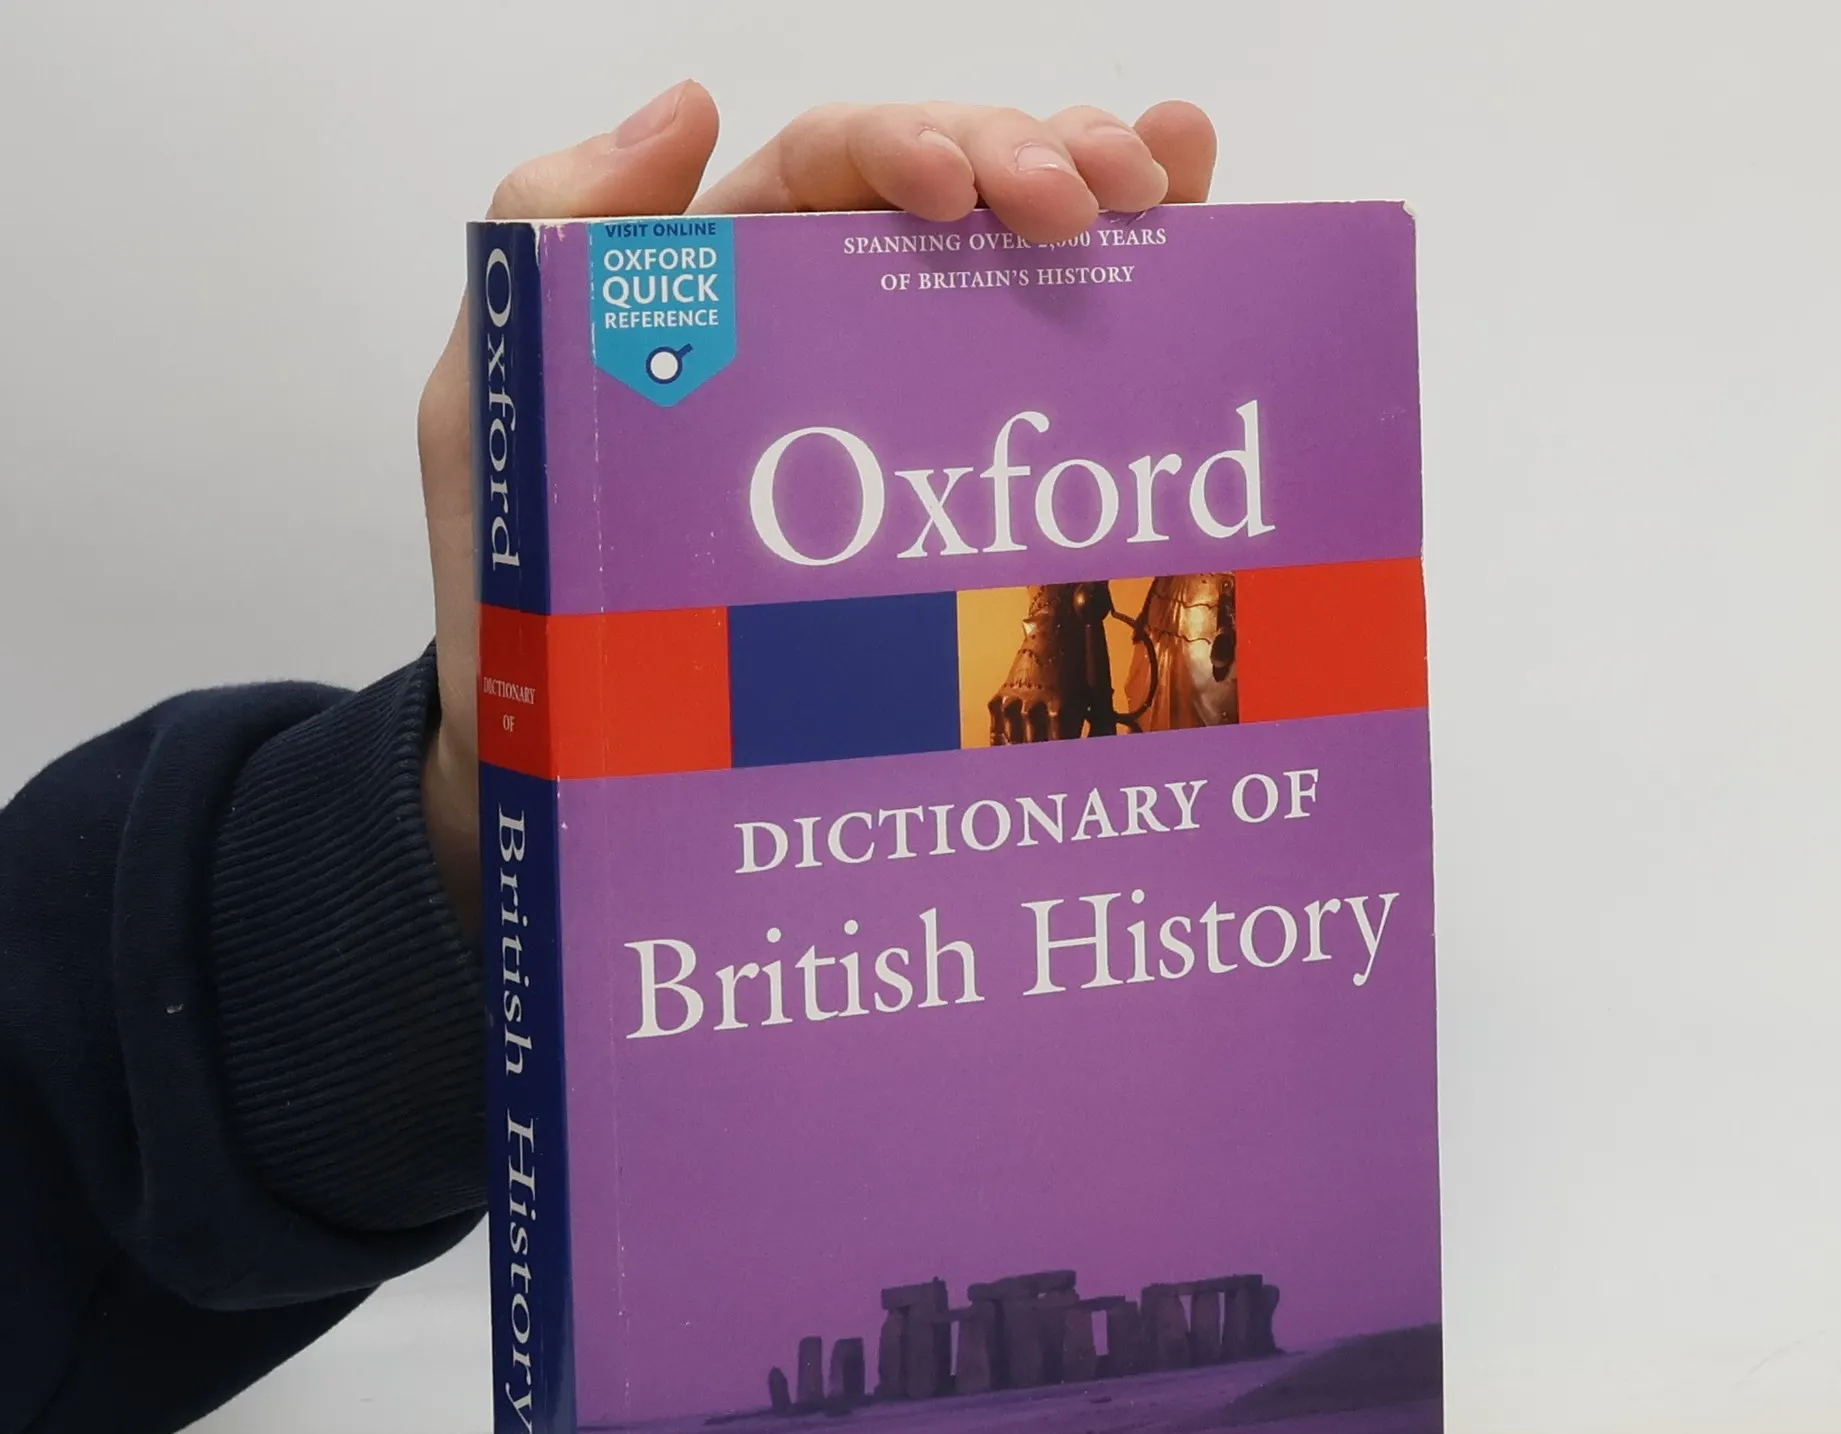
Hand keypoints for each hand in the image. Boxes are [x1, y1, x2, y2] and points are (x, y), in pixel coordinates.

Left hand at [416, 85, 1216, 920]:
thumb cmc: (530, 603)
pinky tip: (1196, 233)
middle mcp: (822, 330)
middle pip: (949, 198)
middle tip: (1100, 200)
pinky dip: (1130, 302)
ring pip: (1016, 265)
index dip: (907, 146)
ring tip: (1169, 190)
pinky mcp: (953, 499)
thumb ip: (547, 246)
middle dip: (1031, 161)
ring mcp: (902, 410)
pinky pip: (1046, 385)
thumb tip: (682, 107)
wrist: (586, 770)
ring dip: (1103, 195)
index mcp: (719, 289)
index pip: (827, 171)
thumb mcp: (494, 412)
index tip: (963, 193)